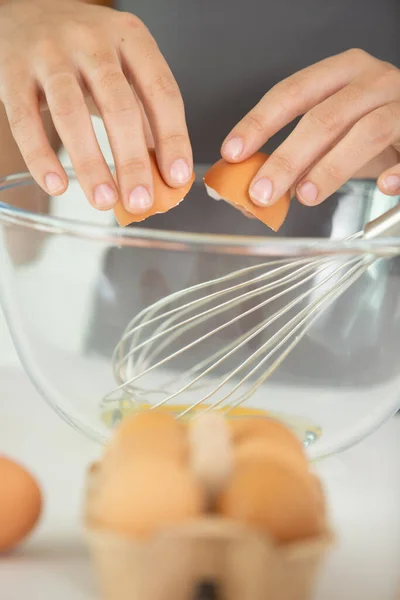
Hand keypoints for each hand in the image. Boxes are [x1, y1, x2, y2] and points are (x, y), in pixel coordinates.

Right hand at [0, 0, 191, 213]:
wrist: (24, 16)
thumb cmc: (83, 53)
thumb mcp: (122, 68)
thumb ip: (144, 113)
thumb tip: (166, 173)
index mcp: (130, 38)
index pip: (161, 92)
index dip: (173, 138)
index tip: (177, 178)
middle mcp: (92, 41)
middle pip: (118, 105)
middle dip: (132, 161)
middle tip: (139, 202)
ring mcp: (49, 53)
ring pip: (71, 112)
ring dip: (90, 163)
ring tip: (104, 201)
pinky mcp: (12, 70)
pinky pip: (24, 119)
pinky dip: (41, 156)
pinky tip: (56, 185)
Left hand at [222, 49, 399, 206]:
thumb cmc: (369, 126)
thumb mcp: (332, 132)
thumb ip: (299, 155)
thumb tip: (257, 190)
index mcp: (342, 72)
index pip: (292, 92)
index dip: (259, 123)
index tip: (232, 152)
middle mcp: (372, 81)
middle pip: (324, 117)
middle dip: (287, 159)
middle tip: (261, 191)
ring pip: (367, 132)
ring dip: (331, 167)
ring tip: (304, 196)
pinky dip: (399, 172)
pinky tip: (383, 187)